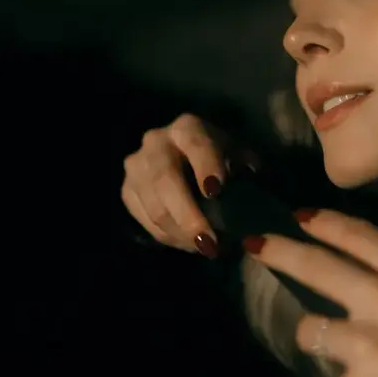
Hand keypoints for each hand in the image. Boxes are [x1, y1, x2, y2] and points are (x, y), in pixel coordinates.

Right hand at [121, 114, 252, 255]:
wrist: (181, 158)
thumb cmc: (216, 157)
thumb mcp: (235, 155)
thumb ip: (245, 166)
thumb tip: (251, 182)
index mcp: (187, 128)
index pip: (196, 145)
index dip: (206, 167)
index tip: (216, 192)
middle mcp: (155, 141)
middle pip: (166, 180)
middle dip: (189, 217)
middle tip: (210, 244)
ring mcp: (136, 167)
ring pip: (155, 207)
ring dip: (181, 234)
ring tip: (206, 249)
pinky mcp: (127, 190)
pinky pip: (145, 220)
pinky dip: (168, 237)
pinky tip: (188, 244)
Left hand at [247, 209, 377, 376]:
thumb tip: (371, 292)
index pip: (358, 235)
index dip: (324, 223)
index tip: (299, 216)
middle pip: (315, 266)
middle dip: (279, 251)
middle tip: (254, 245)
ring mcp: (361, 342)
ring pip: (313, 330)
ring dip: (321, 340)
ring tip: (363, 366)